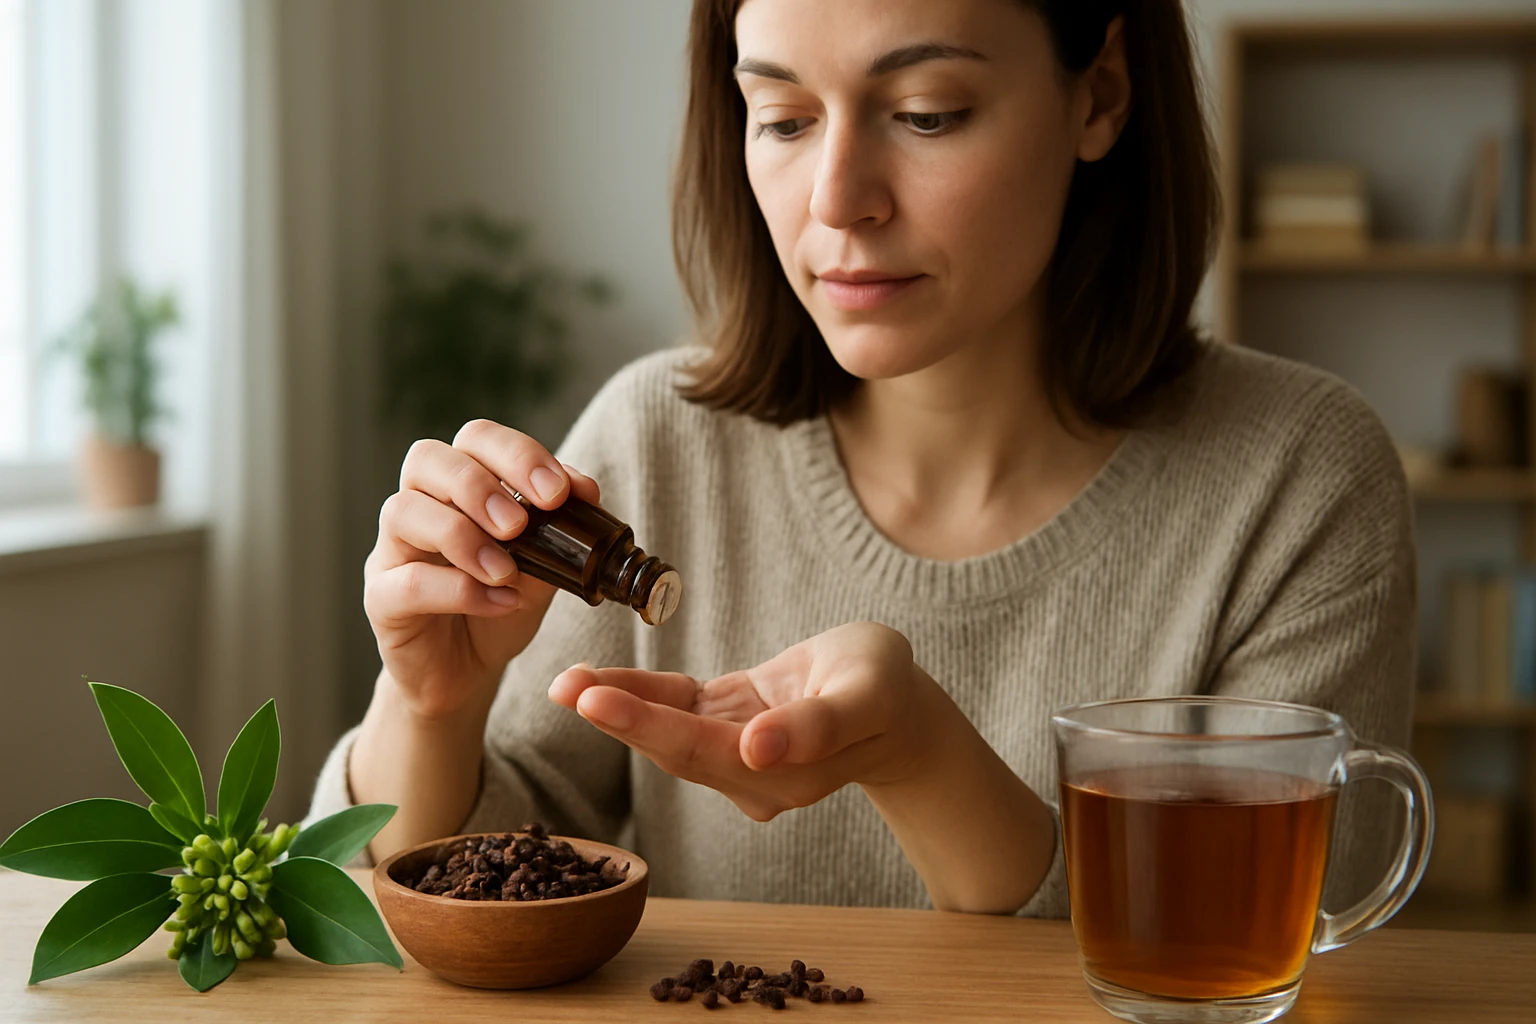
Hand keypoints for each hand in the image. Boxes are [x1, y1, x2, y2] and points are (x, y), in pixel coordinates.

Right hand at [363, 419, 601, 720]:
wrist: (468, 670)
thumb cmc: (500, 602)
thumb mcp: (544, 562)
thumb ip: (560, 526)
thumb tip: (586, 489)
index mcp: (458, 485)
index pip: (474, 438)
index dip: (515, 454)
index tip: (557, 492)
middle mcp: (418, 506)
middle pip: (427, 459)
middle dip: (481, 486)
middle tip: (520, 525)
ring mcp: (392, 550)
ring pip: (404, 511)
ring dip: (464, 536)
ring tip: (507, 572)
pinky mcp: (381, 599)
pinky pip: (407, 581)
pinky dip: (459, 590)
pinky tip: (500, 602)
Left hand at [546, 622, 948, 820]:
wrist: (896, 704)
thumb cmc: (888, 691)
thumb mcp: (868, 693)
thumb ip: (816, 726)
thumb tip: (757, 750)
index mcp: (783, 775)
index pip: (701, 750)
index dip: (645, 725)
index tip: (594, 701)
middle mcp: (751, 776)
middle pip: (673, 747)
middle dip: (616, 717)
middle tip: (562, 685)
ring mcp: (735, 754)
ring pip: (667, 731)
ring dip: (617, 707)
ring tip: (566, 680)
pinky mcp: (727, 725)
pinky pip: (677, 710)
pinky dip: (640, 694)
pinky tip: (597, 681)